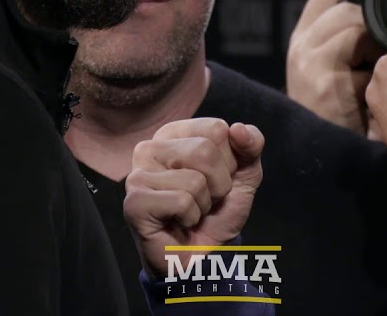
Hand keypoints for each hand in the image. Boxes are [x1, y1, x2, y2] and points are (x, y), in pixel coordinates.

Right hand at [123, 118, 264, 277]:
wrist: (205, 257)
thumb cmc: (218, 213)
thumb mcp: (245, 174)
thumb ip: (251, 145)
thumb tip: (238, 128)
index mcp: (174, 133)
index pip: (216, 129)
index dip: (229, 160)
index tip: (217, 179)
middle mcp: (150, 148)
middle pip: (204, 150)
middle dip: (218, 184)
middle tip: (205, 200)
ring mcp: (137, 175)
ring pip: (194, 179)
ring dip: (204, 204)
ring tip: (191, 213)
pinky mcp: (135, 202)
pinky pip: (182, 201)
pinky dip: (191, 218)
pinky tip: (178, 223)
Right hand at [286, 0, 384, 133]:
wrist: (324, 159)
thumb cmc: (342, 114)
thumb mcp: (340, 68)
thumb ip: (354, 42)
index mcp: (305, 37)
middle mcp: (301, 46)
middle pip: (346, 11)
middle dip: (376, 22)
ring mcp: (309, 64)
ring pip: (354, 30)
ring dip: (378, 46)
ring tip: (386, 72)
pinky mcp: (324, 84)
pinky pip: (363, 62)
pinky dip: (380, 75)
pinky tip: (382, 94)